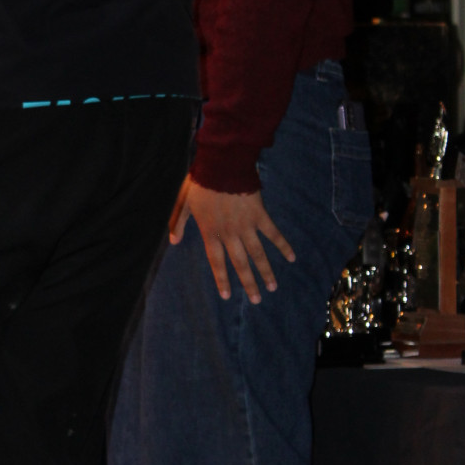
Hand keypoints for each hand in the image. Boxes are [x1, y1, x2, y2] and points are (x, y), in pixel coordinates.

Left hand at [170, 174, 296, 303]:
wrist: (221, 164)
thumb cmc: (201, 182)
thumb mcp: (184, 202)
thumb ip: (179, 222)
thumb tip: (173, 241)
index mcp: (210, 232)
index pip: (217, 261)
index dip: (222, 278)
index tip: (226, 295)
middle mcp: (229, 234)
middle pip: (240, 264)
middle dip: (248, 284)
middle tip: (257, 300)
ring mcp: (246, 226)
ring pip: (258, 254)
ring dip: (266, 272)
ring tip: (273, 288)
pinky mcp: (260, 215)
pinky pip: (273, 234)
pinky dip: (283, 246)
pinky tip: (291, 258)